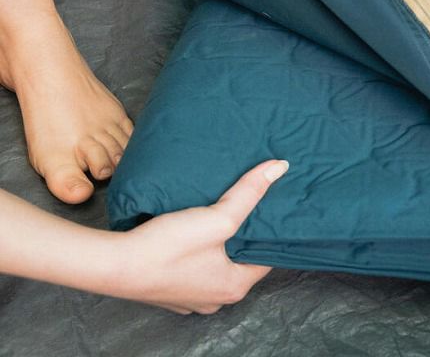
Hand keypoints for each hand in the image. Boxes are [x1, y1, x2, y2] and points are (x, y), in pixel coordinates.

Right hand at [116, 159, 288, 313]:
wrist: (112, 265)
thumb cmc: (166, 247)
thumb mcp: (216, 217)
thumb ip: (248, 193)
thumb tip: (279, 168)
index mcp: (234, 286)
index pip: (266, 256)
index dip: (271, 231)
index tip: (273, 210)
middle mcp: (216, 298)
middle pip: (241, 259)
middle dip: (245, 235)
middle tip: (249, 207)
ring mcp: (190, 297)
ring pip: (217, 263)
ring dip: (220, 242)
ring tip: (223, 214)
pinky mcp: (170, 290)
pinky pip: (194, 267)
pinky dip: (198, 251)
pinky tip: (194, 231)